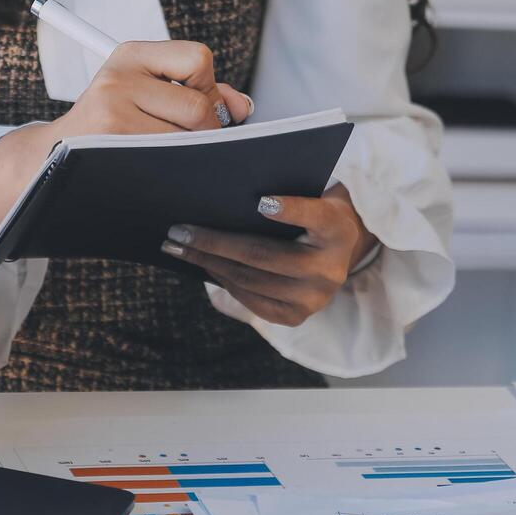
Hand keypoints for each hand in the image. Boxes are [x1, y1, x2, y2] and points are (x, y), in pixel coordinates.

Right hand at [0, 40, 248, 257]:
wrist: (50, 160)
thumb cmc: (112, 128)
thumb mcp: (148, 95)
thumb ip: (200, 92)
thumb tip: (243, 107)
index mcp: (131, 54)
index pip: (198, 60)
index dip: (208, 88)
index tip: (197, 104)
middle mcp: (119, 76)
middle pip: (199, 107)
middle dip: (208, 131)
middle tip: (191, 143)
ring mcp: (111, 110)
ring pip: (187, 136)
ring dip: (194, 153)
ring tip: (172, 156)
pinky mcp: (109, 141)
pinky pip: (168, 159)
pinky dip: (178, 168)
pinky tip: (165, 170)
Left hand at [162, 185, 378, 326]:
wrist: (336, 253)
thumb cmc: (312, 217)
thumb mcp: (311, 199)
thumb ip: (284, 197)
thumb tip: (223, 200)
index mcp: (336, 230)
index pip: (315, 215)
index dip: (289, 209)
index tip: (261, 201)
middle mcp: (330, 268)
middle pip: (263, 255)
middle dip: (213, 243)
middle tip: (179, 232)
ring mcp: (314, 299)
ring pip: (251, 280)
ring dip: (209, 264)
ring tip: (181, 249)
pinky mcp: (296, 317)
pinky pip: (252, 301)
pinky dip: (224, 282)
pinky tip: (204, 266)